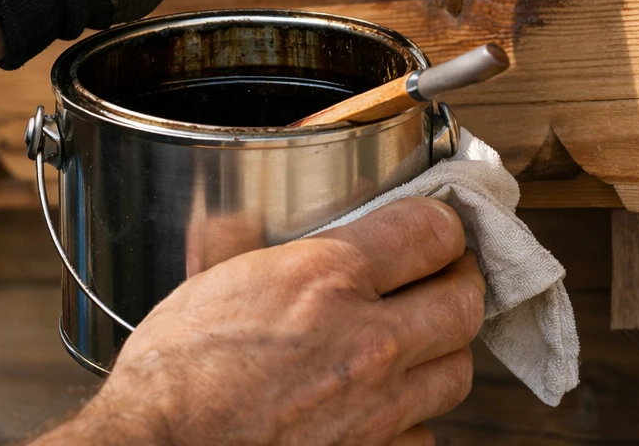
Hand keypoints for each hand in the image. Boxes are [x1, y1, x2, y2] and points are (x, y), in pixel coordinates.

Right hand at [42, 198, 484, 445]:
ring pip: (457, 371)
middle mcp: (367, 341)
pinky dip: (410, 419)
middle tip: (440, 282)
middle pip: (466, 301)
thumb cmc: (172, 372)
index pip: (435, 231)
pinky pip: (424, 433)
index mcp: (328, 277)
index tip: (437, 232)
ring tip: (417, 345)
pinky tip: (383, 407)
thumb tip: (278, 215)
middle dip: (457, 286)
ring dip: (440, 353)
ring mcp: (376, 408)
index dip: (443, 227)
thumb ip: (276, 245)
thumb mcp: (220, 275)